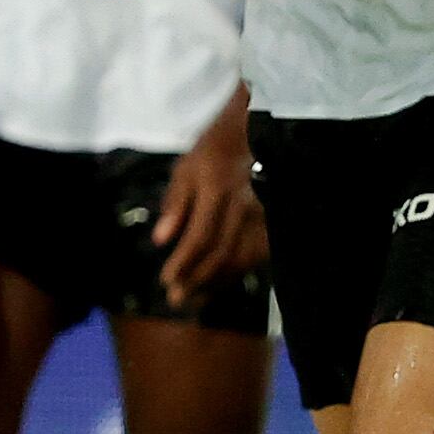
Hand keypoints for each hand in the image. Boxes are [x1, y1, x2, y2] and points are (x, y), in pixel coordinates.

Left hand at [152, 94, 264, 305]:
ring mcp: (262, 215)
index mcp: (216, 189)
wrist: (257, 134)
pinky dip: (235, 273)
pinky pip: (255, 255)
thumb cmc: (214, 150)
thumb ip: (174, 204)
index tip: (166, 281)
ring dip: (216, 282)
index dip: (183, 263)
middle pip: (220, 253)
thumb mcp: (186, 168)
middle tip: (176, 299)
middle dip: (197, 280)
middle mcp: (242, 206)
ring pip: (241, 259)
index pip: (199, 236)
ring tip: (194, 298)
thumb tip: (161, 240)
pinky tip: (218, 284)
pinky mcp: (272, 222)